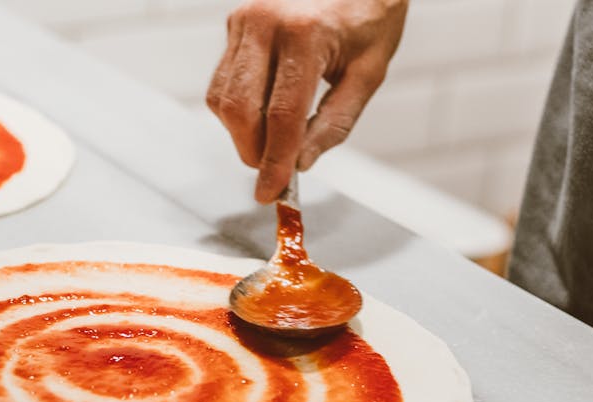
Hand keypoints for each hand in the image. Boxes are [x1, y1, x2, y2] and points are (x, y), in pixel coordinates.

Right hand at [206, 0, 407, 200]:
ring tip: (273, 140)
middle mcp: (266, 22)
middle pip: (241, 110)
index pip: (282, 116)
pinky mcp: (234, 23)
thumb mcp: (368, 72)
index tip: (271, 192)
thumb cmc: (370, 14)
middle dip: (252, 151)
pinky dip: (238, 109)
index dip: (274, 161)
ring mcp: (244, 20)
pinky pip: (222, 81)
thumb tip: (300, 163)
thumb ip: (334, 122)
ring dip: (242, 133)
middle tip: (272, 171)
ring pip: (223, 99)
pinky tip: (264, 111)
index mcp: (306, 34)